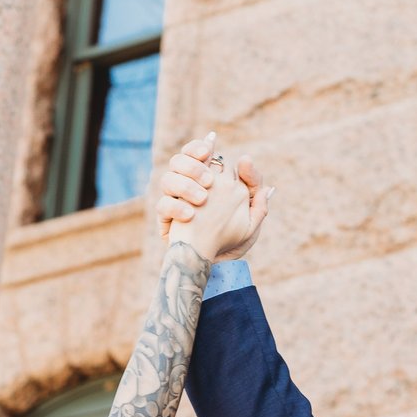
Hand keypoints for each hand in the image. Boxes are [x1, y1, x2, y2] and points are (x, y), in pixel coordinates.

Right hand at [155, 131, 268, 260]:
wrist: (216, 268)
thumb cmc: (234, 242)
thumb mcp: (251, 220)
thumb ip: (254, 192)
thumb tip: (246, 160)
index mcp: (210, 181)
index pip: (199, 153)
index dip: (200, 147)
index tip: (208, 150)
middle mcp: (189, 187)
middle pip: (179, 160)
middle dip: (192, 165)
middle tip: (208, 180)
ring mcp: (176, 202)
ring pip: (168, 179)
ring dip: (184, 185)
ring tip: (202, 199)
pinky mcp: (167, 220)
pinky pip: (163, 206)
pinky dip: (175, 208)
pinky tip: (190, 216)